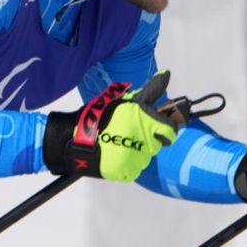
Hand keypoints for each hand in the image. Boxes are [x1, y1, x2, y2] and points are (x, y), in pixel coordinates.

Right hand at [43, 70, 177, 181]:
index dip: (166, 129)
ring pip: (145, 157)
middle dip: (147, 139)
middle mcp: (145, 139)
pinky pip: (134, 169)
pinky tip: (114, 155)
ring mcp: (137, 158)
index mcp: (145, 120)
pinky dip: (127, 164)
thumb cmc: (98, 117)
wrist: (76, 140)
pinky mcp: (128, 172)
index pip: (170, 129)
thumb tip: (166, 75)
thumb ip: (148, 92)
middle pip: (157, 144)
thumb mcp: (123, 100)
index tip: (159, 129)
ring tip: (117, 144)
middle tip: (127, 134)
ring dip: (136, 152)